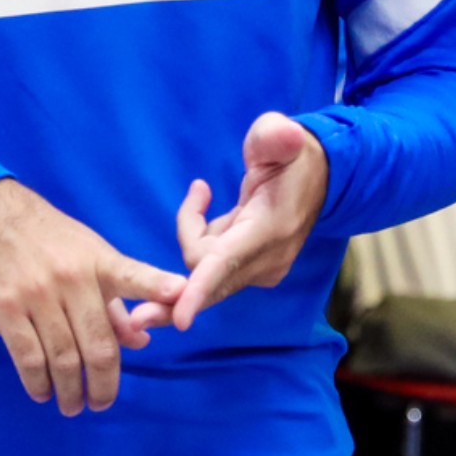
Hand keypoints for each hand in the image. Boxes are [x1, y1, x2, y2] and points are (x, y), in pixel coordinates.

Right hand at [0, 178, 186, 415]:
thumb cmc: (45, 240)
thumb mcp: (86, 257)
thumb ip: (114, 302)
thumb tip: (140, 341)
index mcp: (98, 262)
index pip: (134, 276)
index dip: (158, 286)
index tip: (182, 293)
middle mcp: (71, 278)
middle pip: (98, 345)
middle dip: (103, 384)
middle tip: (102, 403)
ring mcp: (36, 294)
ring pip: (63, 358)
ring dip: (70, 390)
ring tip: (72, 405)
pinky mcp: (6, 308)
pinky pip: (28, 357)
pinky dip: (38, 383)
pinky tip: (43, 392)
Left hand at [172, 112, 331, 327]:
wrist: (319, 176)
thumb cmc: (291, 154)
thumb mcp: (281, 137)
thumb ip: (277, 136)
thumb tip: (285, 135)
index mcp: (270, 228)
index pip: (229, 263)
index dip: (201, 289)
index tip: (181, 319)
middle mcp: (267, 258)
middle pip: (209, 281)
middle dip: (176, 300)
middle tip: (136, 320)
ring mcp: (261, 269)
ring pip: (205, 268)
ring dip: (193, 234)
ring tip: (201, 195)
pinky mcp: (253, 271)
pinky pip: (210, 265)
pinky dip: (201, 240)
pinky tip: (207, 207)